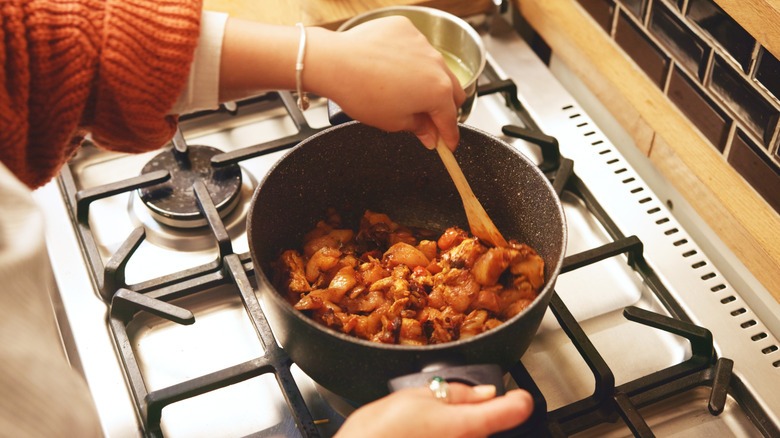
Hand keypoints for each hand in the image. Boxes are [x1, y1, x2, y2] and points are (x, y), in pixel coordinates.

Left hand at [306, 17, 465, 149]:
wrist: (336, 63)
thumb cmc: (362, 93)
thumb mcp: (393, 122)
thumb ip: (418, 128)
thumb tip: (429, 135)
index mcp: (438, 92)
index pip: (451, 119)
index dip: (449, 136)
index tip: (448, 143)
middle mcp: (437, 65)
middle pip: (453, 91)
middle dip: (445, 107)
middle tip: (429, 118)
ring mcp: (423, 44)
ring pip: (435, 67)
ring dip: (428, 81)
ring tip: (405, 90)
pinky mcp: (406, 29)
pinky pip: (416, 48)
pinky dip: (410, 59)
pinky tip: (391, 68)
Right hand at [334, 383, 533, 437]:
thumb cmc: (378, 432)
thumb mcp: (416, 395)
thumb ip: (457, 393)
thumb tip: (484, 392)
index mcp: (468, 424)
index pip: (516, 409)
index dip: (519, 398)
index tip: (517, 394)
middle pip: (492, 426)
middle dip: (480, 413)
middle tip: (450, 406)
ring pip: (474, 436)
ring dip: (462, 428)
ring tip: (427, 425)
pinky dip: (447, 437)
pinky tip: (424, 435)